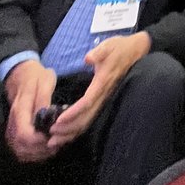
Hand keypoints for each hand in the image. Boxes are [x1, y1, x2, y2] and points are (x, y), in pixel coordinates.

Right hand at [4, 58, 57, 162]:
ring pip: (19, 151)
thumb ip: (44, 99)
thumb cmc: (35, 76)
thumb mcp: (45, 81)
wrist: (20, 73)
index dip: (38, 141)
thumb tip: (48, 118)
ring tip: (53, 147)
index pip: (24, 135)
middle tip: (57, 145)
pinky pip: (20, 149)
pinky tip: (45, 147)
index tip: (52, 137)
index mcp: (20, 110)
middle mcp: (13, 122)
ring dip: (37, 154)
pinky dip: (32, 153)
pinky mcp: (14, 131)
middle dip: (40, 151)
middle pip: (21, 148)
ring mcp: (11, 128)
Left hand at [47, 32, 150, 149]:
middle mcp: (103, 95)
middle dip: (68, 128)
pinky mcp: (103, 101)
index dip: (73, 112)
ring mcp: (104, 100)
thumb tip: (88, 58)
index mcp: (102, 82)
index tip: (58, 120)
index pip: (87, 102)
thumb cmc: (119, 48)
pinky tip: (66, 133)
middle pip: (86, 118)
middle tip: (50, 133)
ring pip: (88, 122)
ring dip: (71, 133)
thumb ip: (98, 52)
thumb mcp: (108, 45)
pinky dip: (77, 129)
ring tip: (54, 139)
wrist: (134, 51)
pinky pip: (90, 119)